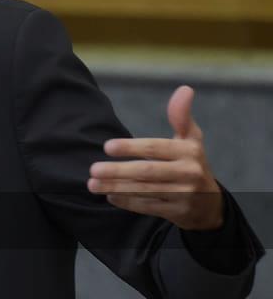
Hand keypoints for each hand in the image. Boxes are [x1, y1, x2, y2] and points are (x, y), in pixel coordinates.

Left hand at [87, 85, 223, 229]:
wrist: (210, 205)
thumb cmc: (191, 164)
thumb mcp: (191, 139)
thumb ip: (181, 116)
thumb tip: (184, 89)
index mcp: (189, 151)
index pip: (156, 148)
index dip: (131, 147)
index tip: (107, 147)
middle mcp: (188, 173)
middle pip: (147, 172)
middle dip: (117, 171)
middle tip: (93, 169)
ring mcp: (184, 195)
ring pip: (144, 191)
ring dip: (115, 187)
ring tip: (92, 184)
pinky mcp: (177, 213)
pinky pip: (147, 207)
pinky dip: (126, 202)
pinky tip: (109, 195)